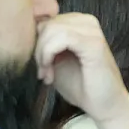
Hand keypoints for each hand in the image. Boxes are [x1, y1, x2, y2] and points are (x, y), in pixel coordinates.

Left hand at [34, 13, 128, 128]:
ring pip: (51, 29)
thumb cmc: (81, 86)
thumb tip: (22, 36)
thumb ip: (44, 47)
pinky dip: (49, 55)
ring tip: (47, 75)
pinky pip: (60, 38)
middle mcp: (86, 21)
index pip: (45, 21)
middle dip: (37, 49)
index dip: (36, 43)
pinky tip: (50, 73)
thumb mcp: (55, 62)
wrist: (105, 106)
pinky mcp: (93, 43)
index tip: (40, 68)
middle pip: (46, 24)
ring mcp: (92, 30)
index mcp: (78, 23)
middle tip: (42, 73)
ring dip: (42, 54)